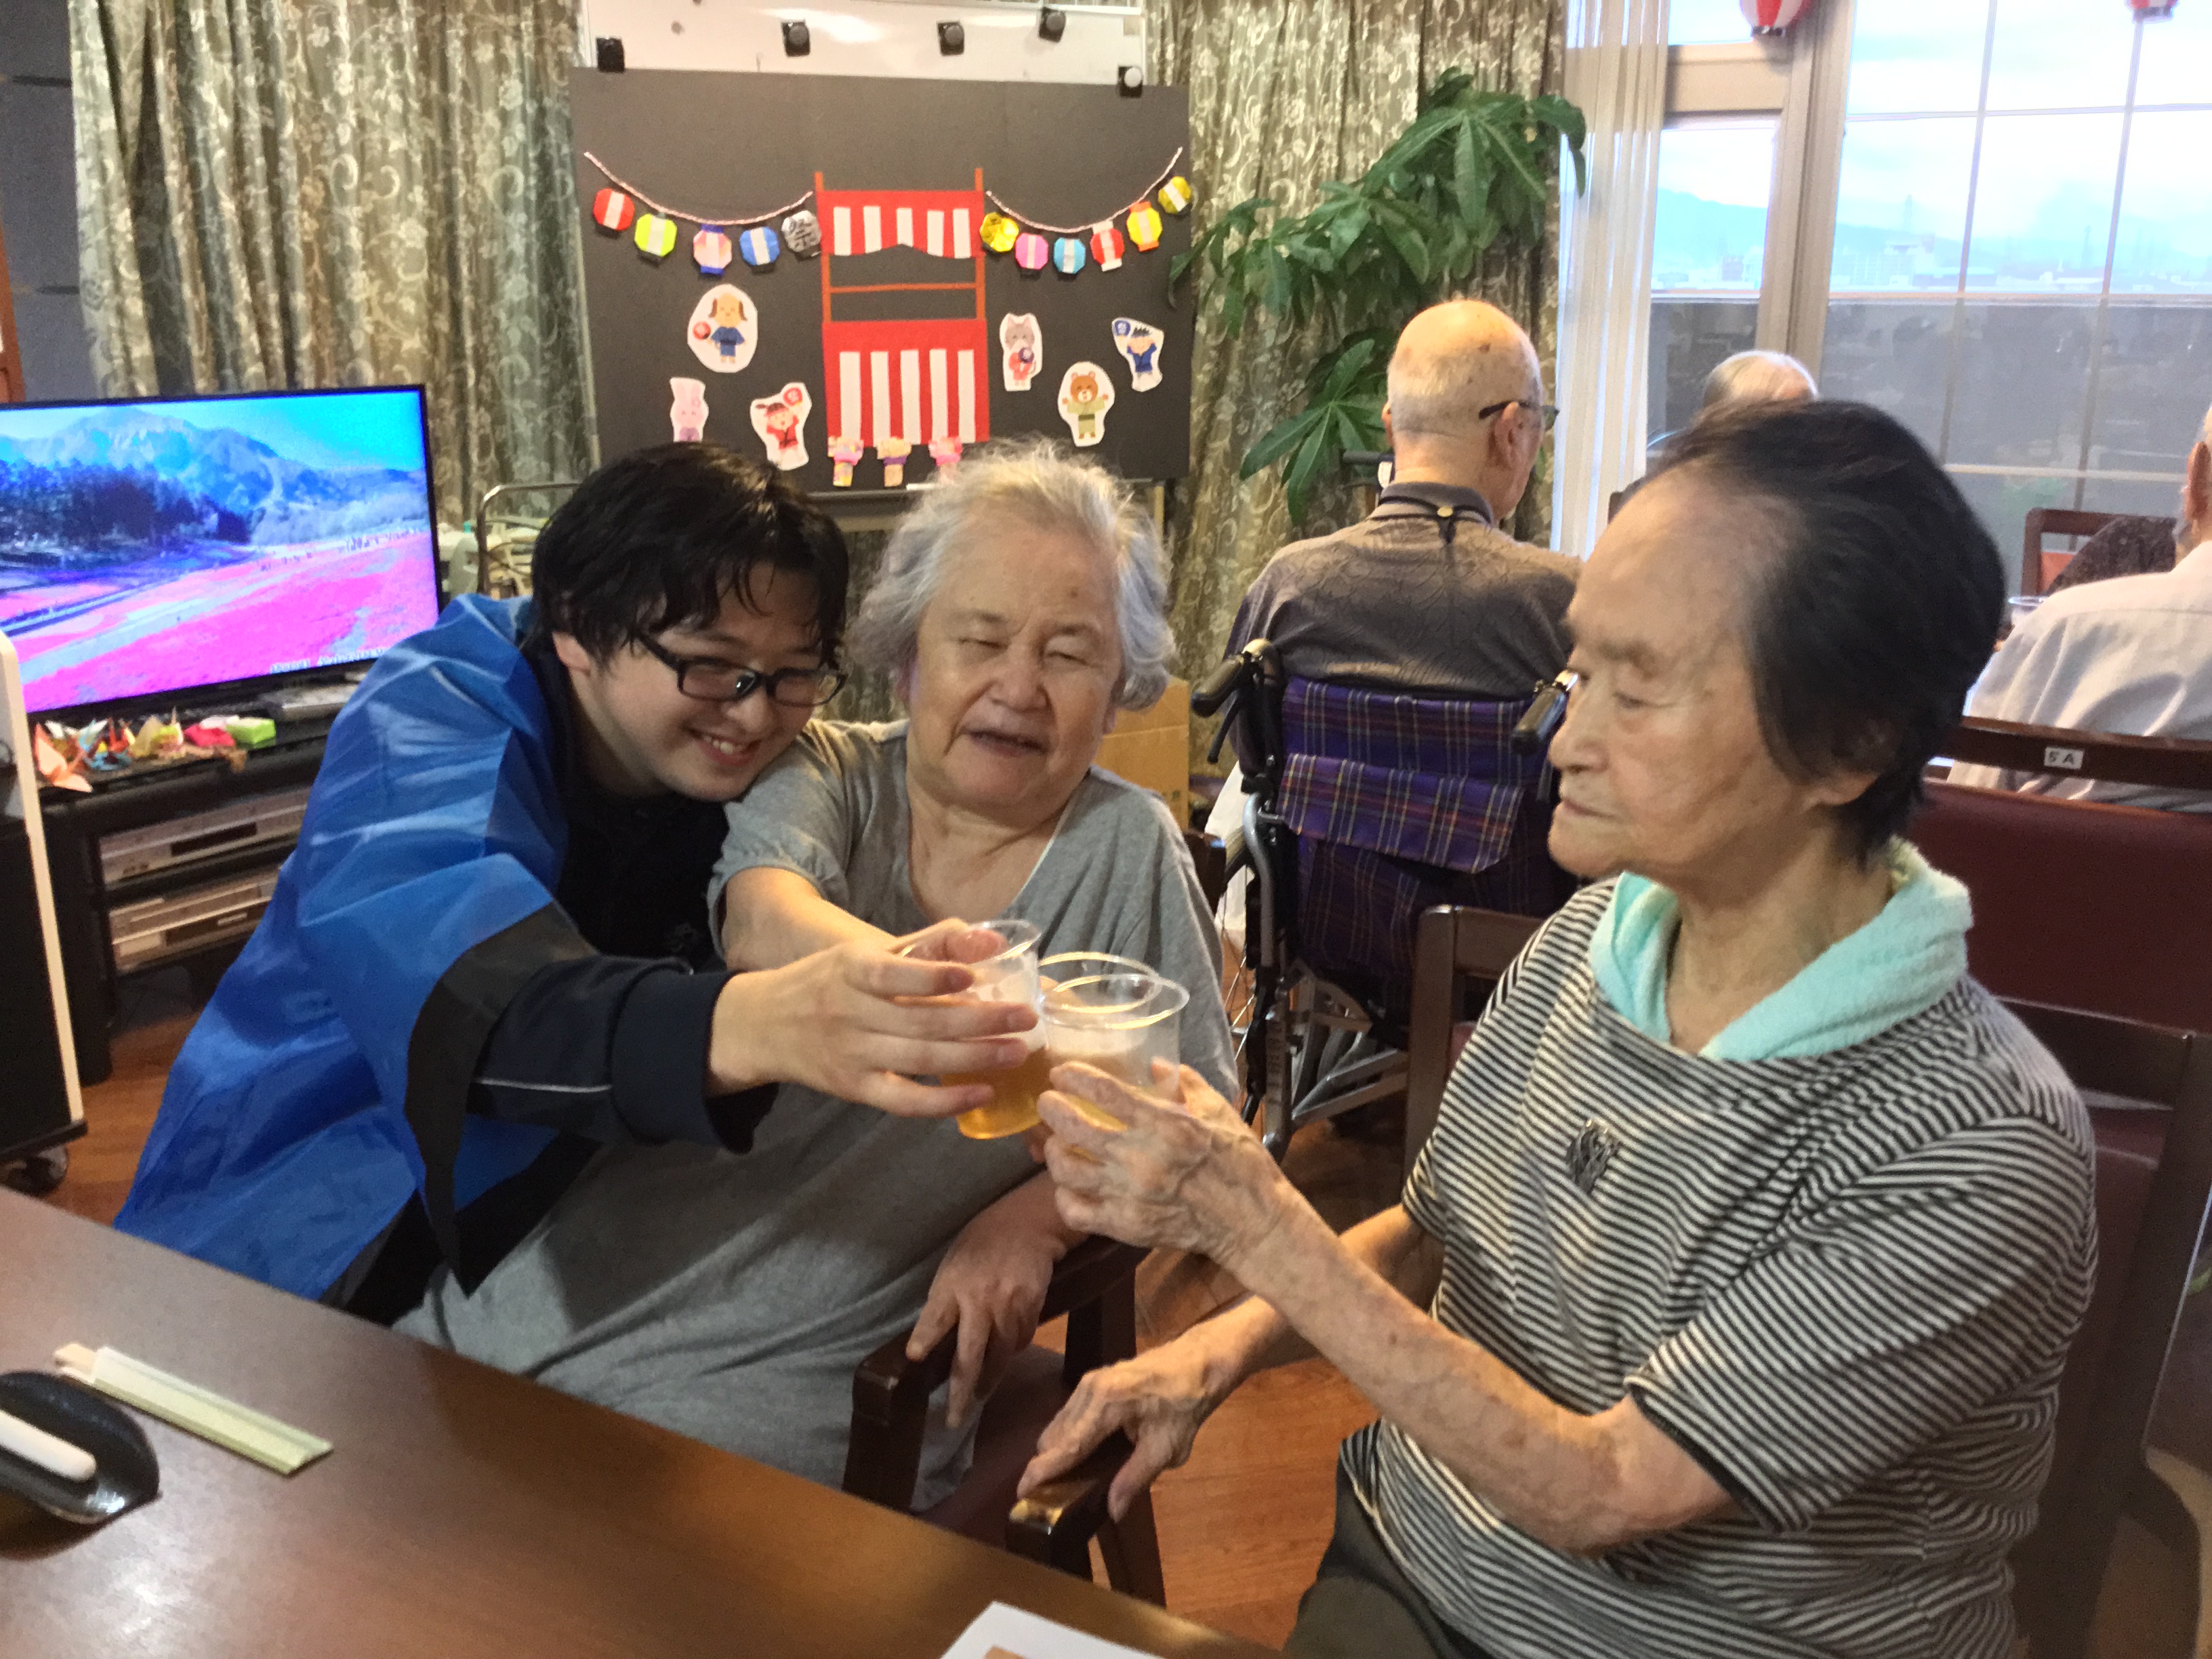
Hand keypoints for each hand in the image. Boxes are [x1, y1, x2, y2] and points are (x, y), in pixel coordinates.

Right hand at [709, 918, 1037, 1114]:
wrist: (762, 1025)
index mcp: (851, 969)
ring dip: (974, 1057)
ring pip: (920, 1059)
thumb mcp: (863, 952)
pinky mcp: (855, 1089)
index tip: (975, 975)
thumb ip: (926, 945)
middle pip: (921, 1020)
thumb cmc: (827, 981)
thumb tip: (991, 937)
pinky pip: (905, 1101)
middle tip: (1026, 1017)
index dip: (934, 975)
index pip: (894, 972)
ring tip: (1017, 1050)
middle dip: (980, 1020)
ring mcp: (852, 1054)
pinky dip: (944, 1101)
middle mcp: (850, 1012)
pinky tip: (982, 1092)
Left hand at [907, 1177, 1072, 1428]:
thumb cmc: (980, 1244)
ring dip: (990, 1379)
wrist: (1027, 1222)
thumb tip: (932, 1343)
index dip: (925, 1339)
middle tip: (954, 1419)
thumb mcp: (952, 1266)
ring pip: (1000, 1356)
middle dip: (961, 1391)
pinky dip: (1012, 1351)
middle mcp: (979, 1298)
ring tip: (980, 1393)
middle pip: (969, 1355)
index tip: (914, 1358)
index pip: (934, 1318)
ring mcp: (1008, 1304)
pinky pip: (1021, 1340)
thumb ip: (944, 1301)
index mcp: (952, 1285)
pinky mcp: (1032, 1305)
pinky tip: (1004, 1354)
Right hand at [1017, 1335, 1224, 1520]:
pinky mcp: (1093, 1380)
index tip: (1021, 1491)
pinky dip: (1068, 1435)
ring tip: (1063, 1479)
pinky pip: (1069, 1413)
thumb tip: (1113, 1512)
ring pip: (1059, 1423)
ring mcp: (1088, 1381)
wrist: (1198, 1362)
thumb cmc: (1185, 1404)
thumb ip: (1135, 1479)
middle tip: (1049, 1496)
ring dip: (1057, 1450)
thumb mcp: (1166, 1448)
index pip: (1067, 1445)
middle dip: (1048, 1464)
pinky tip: (1079, 1453)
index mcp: (1106, 1404)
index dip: (1043, 1470)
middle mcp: (1089, 1389)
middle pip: (1055, 1435)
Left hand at [1037, 1061, 1292, 1270]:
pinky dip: (1065, 1196)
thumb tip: (1155, 1065)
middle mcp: (1140, 1159)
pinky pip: (1075, 1211)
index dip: (1074, 1078)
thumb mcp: (1218, 1111)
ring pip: (1066, 1170)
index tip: (1061, 1073)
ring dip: (1055, 1151)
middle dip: (1052, 1109)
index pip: (1104, 1093)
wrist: (1250, 1222)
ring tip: (1057, 1142)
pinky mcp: (1125, 1226)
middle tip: (1048, 1102)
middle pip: (1074, 1129)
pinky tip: (1070, 1186)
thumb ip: (1184, 1084)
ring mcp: (1129, 1196)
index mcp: (1164, 1125)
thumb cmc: (1239, 1163)